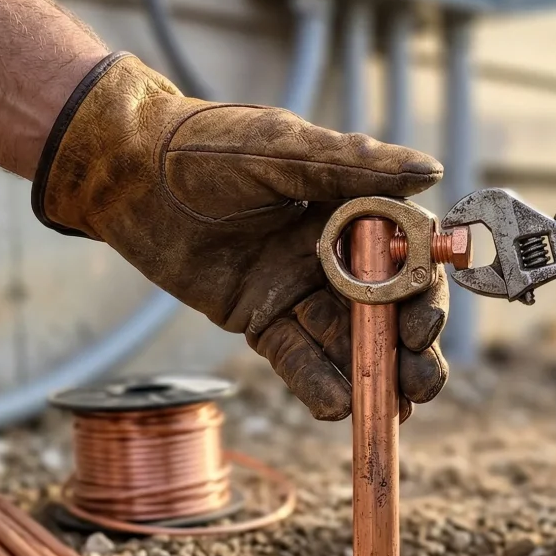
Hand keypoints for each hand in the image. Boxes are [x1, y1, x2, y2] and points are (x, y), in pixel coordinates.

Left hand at [34, 53, 447, 419]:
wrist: (125, 173)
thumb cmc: (203, 147)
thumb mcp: (282, 149)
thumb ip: (352, 166)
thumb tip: (430, 171)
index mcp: (349, 208)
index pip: (406, 256)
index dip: (423, 292)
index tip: (424, 321)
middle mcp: (332, 253)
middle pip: (386, 309)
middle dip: (407, 347)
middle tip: (422, 382)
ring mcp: (296, 289)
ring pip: (347, 340)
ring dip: (374, 375)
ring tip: (394, 409)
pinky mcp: (260, 318)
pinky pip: (296, 358)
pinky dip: (317, 384)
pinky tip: (338, 408)